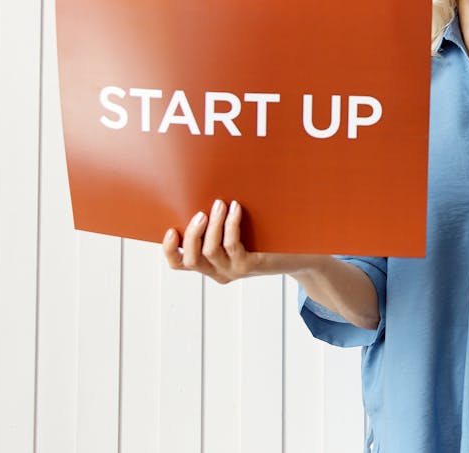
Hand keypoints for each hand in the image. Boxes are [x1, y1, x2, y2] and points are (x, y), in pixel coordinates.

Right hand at [163, 199, 325, 283]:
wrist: (299, 253)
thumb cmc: (266, 237)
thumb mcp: (238, 231)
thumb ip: (218, 224)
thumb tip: (202, 196)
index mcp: (210, 265)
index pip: (179, 265)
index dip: (169, 250)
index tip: (169, 229)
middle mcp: (218, 272)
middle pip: (190, 259)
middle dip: (191, 233)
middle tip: (201, 212)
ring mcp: (233, 271)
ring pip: (209, 251)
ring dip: (212, 225)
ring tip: (220, 204)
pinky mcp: (248, 266)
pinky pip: (231, 245)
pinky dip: (230, 224)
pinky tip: (236, 208)